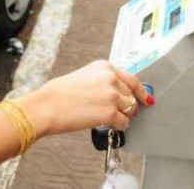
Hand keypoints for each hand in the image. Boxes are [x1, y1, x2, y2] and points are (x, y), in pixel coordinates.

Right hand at [16, 60, 153, 137]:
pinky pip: (124, 122)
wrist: (47, 106)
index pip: (132, 79)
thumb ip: (103, 81)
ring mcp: (112, 95)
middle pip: (132, 95)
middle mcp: (111, 78)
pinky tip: (109, 125)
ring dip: (123, 116)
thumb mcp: (84, 76)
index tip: (146, 98)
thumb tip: (118, 93)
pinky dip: (119, 126)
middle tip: (123, 113)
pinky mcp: (109, 113)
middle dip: (129, 106)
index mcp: (104, 67)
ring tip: (110, 119)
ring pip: (130, 109)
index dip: (141, 91)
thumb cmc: (59, 93)